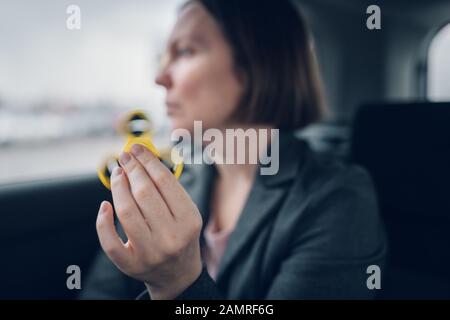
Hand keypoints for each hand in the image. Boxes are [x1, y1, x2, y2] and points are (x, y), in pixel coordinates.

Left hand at [96, 144, 202, 298]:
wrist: (178, 273)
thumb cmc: (180, 235)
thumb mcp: (185, 212)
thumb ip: (168, 189)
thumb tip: (141, 158)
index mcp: (189, 220)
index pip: (164, 182)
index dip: (147, 161)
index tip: (136, 148)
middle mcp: (171, 237)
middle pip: (144, 194)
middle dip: (131, 170)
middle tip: (124, 157)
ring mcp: (150, 253)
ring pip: (126, 212)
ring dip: (118, 187)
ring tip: (117, 174)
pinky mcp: (131, 265)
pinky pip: (110, 241)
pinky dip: (103, 221)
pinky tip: (104, 205)